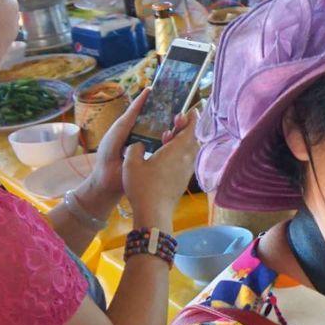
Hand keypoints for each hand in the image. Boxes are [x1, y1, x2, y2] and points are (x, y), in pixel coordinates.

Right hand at [123, 109, 200, 231]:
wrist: (154, 213)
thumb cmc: (143, 187)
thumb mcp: (131, 163)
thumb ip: (135, 148)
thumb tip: (138, 144)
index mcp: (176, 151)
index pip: (191, 129)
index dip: (192, 118)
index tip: (190, 111)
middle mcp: (186, 160)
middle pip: (193, 138)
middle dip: (186, 127)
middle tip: (176, 120)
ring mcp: (186, 171)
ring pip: (190, 150)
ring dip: (182, 140)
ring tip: (167, 136)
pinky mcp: (183, 180)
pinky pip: (186, 160)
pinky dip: (180, 152)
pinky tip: (166, 154)